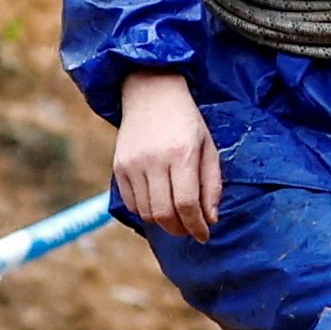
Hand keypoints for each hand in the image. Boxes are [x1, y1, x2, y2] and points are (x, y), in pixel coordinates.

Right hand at [112, 70, 219, 240]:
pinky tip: (158, 205)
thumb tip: (211, 219)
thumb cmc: (187, 121)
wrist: (152, 94)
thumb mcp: (208, 146)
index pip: (186, 203)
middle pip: (164, 212)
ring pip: (146, 212)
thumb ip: (211, 184)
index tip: (204, 235)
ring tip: (177, 220)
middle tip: (191, 231)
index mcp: (182, 153)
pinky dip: (145, 211)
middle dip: (180, 229)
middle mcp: (154, 161)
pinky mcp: (118, 167)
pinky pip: (130, 202)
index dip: (196, 225)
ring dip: (163, 223)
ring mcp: (132, 165)